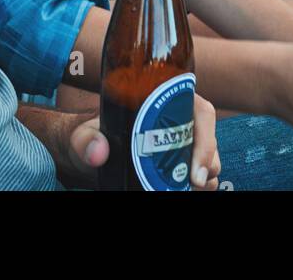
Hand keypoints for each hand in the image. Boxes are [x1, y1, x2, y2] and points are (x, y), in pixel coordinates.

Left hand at [63, 97, 218, 190]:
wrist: (84, 151)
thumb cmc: (87, 135)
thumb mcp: (83, 134)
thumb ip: (86, 139)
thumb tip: (98, 152)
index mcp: (164, 102)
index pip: (201, 111)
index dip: (207, 137)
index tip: (197, 167)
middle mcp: (177, 121)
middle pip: (209, 139)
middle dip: (208, 162)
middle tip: (195, 183)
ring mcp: (179, 144)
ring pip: (208, 159)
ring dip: (206, 176)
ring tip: (191, 188)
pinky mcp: (176, 164)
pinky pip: (199, 174)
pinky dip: (199, 184)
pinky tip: (188, 190)